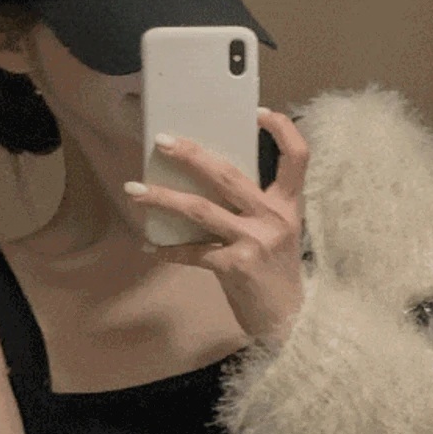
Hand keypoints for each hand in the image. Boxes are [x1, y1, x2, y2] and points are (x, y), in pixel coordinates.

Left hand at [123, 108, 307, 348]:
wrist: (288, 321)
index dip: (281, 128)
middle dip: (191, 155)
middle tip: (162, 141)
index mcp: (289, 204)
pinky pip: (193, 252)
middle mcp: (274, 217)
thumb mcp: (278, 232)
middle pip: (228, 174)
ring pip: (200, 209)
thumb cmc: (276, 273)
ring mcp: (254, 240)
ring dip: (162, 198)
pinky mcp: (235, 266)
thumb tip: (208, 178)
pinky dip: (169, 250)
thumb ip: (254, 205)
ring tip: (134, 189)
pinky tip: (150, 246)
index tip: (257, 112)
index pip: (298, 155)